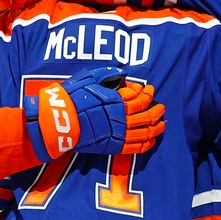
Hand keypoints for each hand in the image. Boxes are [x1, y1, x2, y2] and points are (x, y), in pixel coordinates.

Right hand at [24, 67, 165, 161]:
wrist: (58, 122)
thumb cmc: (71, 98)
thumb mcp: (87, 78)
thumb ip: (106, 74)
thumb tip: (120, 72)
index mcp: (117, 100)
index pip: (140, 97)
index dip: (147, 93)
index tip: (150, 90)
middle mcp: (121, 118)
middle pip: (147, 115)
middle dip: (156, 110)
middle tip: (161, 107)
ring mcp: (118, 134)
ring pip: (145, 132)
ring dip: (156, 127)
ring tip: (162, 124)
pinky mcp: (113, 147)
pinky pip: (135, 147)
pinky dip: (147, 144)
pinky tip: (152, 140)